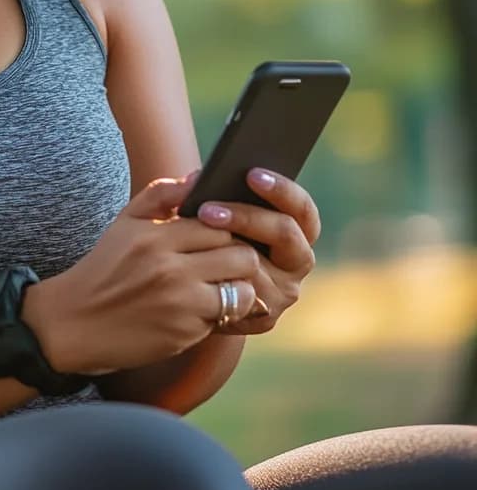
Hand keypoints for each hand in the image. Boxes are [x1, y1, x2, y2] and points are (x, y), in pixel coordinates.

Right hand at [22, 175, 261, 376]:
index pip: (220, 223)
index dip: (227, 229)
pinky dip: (222, 315)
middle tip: (227, 263)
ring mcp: (179, 304)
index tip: (221, 237)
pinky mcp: (183, 334)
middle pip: (239, 254)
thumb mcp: (125, 222)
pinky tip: (204, 310)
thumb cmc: (104, 267)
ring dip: (239, 290)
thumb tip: (198, 176)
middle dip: (239, 258)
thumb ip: (162, 194)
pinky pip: (225, 319)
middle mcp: (169, 268)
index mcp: (155, 236)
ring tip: (223, 287)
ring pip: (242, 290)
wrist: (72, 323)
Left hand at [195, 169, 319, 333]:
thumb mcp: (201, 212)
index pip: (301, 208)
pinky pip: (247, 293)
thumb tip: (195, 177)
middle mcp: (296, 259)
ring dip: (229, 246)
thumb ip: (200, 192)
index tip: (251, 174)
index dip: (281, 190)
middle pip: (286, 232)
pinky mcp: (264, 315)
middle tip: (207, 208)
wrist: (188, 295)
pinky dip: (222, 275)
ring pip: (262, 263)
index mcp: (294, 229)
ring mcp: (284, 290)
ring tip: (197, 230)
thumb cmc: (199, 242)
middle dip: (247, 216)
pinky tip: (197, 263)